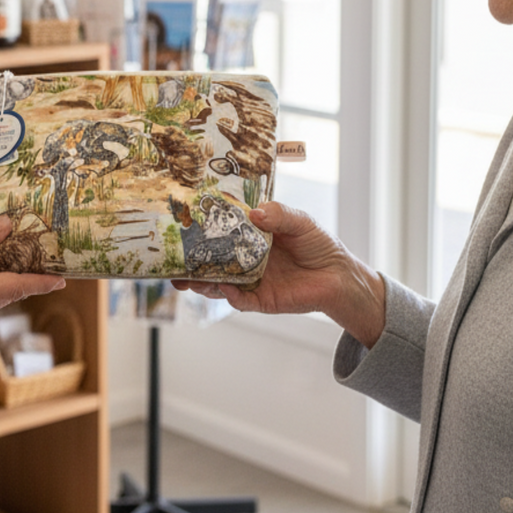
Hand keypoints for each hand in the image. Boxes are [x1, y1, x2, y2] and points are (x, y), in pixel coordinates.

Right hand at [172, 202, 386, 347]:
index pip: (219, 232)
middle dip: (189, 261)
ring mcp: (250, 279)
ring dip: (201, 281)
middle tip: (172, 259)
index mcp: (250, 236)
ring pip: (217, 282)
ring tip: (186, 278)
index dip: (200, 229)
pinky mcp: (260, 299)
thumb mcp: (300, 221)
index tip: (182, 224)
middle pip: (210, 260)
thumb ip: (278, 214)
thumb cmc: (319, 244)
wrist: (339, 276)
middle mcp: (244, 258)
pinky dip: (229, 295)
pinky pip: (239, 300)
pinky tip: (224, 288)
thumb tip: (255, 213)